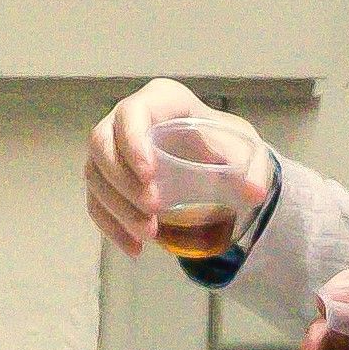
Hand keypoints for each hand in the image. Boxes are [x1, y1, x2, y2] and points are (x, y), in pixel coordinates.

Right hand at [83, 78, 271, 254]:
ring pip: (95, 175)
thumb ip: (252, 169)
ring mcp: (112, 149)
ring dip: (117, 208)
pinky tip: (134, 248)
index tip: (149, 174)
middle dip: (122, 181)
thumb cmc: (224, 144)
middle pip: (102, 144)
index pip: (132, 113)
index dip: (132, 141)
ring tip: (149, 233)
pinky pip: (95, 201)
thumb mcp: (246, 151)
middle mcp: (127, 119)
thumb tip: (253, 193)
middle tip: (154, 208)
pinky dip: (111, 226)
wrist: (214, 160)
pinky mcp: (107, 178)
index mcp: (161, 101)